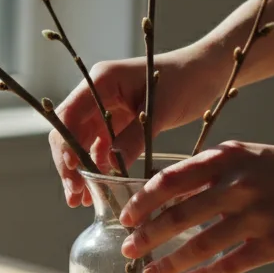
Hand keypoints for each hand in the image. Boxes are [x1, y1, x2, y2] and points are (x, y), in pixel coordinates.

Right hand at [48, 44, 225, 207]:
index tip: (72, 173)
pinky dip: (99, 167)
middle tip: (74, 196)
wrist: (208, 72)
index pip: (68, 116)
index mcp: (101, 81)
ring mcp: (106, 108)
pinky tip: (100, 189)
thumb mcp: (160, 112)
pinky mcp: (119, 122)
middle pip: (69, 132)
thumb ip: (133, 139)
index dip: (65, 146)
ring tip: (83, 201)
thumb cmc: (186, 81)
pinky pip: (101, 147)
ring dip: (81, 170)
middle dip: (69, 165)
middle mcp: (97, 94)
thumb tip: (109, 170)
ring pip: (82, 143)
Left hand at [116, 141, 273, 272]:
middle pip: (178, 216)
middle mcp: (238, 186)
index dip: (143, 202)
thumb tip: (166, 192)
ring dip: (169, 263)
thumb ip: (210, 173)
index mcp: (227, 160)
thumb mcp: (247, 157)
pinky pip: (230, 265)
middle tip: (128, 250)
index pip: (170, 181)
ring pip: (200, 246)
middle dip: (147, 237)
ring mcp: (257, 216)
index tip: (126, 218)